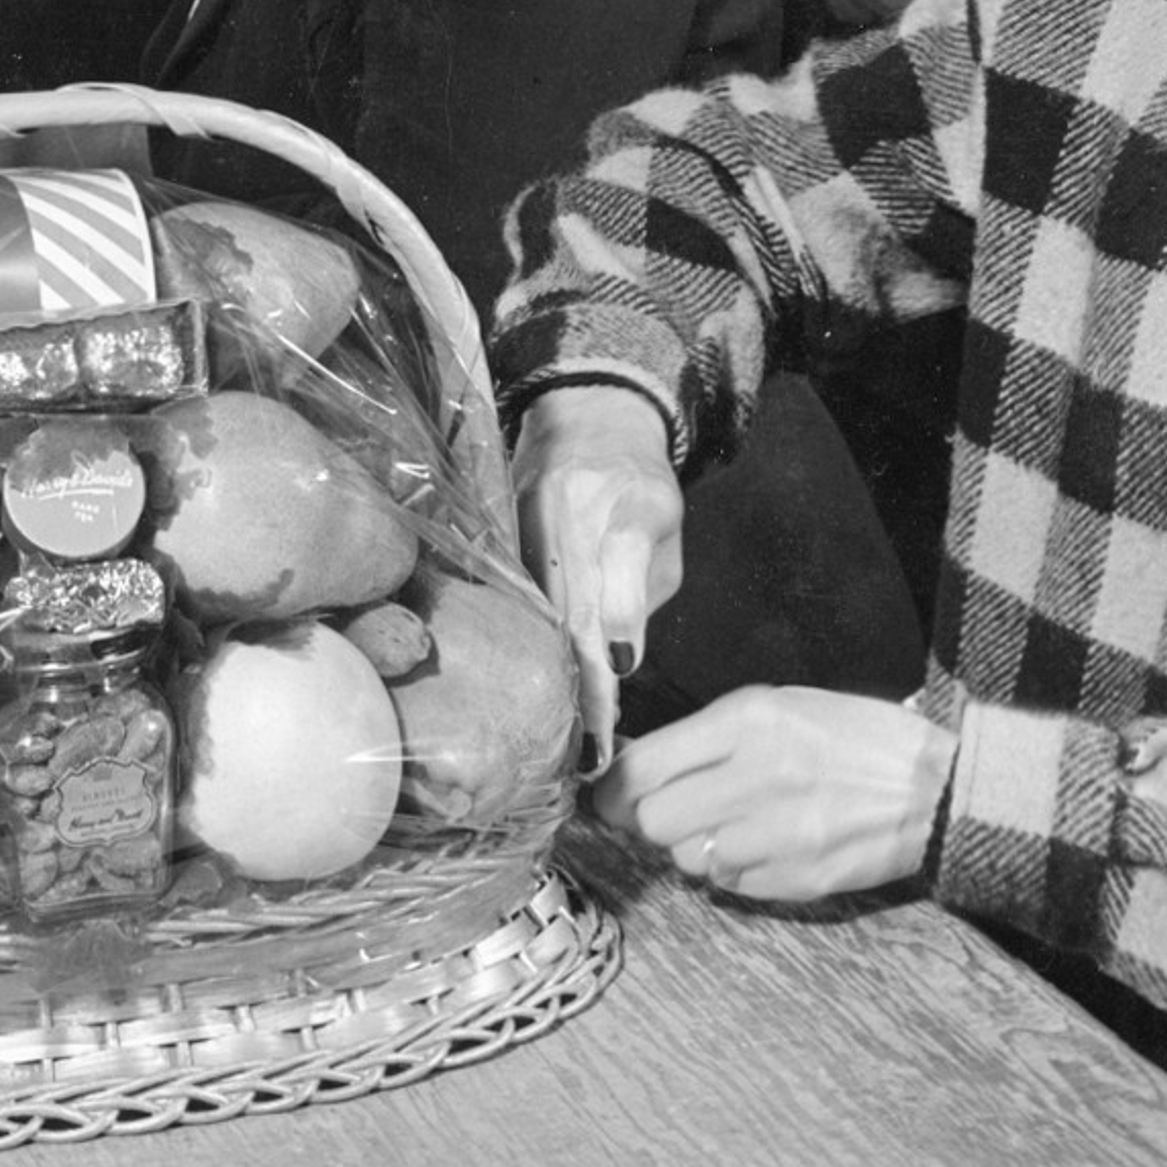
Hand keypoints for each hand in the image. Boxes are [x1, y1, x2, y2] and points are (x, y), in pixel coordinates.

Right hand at [510, 383, 684, 757]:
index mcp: (632, 500)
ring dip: (554, 675)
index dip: (621, 608)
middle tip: (594, 745)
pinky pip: (512, 598)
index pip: (623, 551)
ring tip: (567, 741)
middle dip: (587, 678)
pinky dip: (524, 647)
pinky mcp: (501, 530)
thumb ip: (644, 590)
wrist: (587, 421)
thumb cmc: (638, 488)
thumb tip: (619, 660)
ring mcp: (528, 517)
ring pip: (539, 608)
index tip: (621, 666)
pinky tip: (531, 696)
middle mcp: (573, 506)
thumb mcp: (665, 529)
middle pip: (576, 602)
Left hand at [593, 685, 953, 902]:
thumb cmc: (856, 740)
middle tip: (671, 812)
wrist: (939, 788)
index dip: (613, 789)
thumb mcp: (781, 708)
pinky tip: (767, 845)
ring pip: (688, 858)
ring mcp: (780, 833)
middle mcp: (760, 776)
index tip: (609, 797)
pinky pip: (730, 884)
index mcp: (751, 722)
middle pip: (655, 821)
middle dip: (653, 820)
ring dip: (696, 846)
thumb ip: (705, 737)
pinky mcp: (799, 878)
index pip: (644, 767)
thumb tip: (634, 770)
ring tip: (735, 824)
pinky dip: (735, 870)